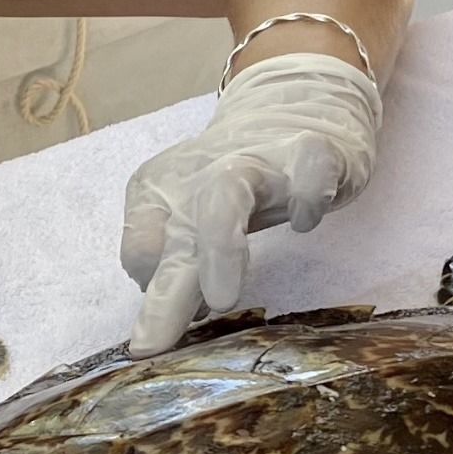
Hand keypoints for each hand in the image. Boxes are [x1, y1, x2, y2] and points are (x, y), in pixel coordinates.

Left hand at [119, 52, 381, 355]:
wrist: (293, 108)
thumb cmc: (230, 182)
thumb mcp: (187, 221)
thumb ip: (175, 263)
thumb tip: (176, 307)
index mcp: (163, 191)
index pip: (139, 246)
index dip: (149, 286)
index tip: (165, 325)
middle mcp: (203, 175)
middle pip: (177, 233)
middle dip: (166, 292)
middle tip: (152, 345)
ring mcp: (259, 163)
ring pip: (227, 193)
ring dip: (220, 246)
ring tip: (222, 299)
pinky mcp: (313, 155)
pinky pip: (311, 169)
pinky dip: (307, 195)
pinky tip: (304, 224)